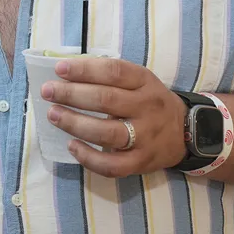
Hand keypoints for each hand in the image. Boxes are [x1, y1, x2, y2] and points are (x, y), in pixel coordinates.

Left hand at [40, 57, 186, 177]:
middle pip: (106, 100)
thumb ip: (110, 76)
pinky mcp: (141, 162)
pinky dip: (89, 157)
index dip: (85, 69)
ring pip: (107, 132)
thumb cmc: (150, 101)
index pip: (113, 71)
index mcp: (145, 82)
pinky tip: (71, 146)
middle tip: (47, 91)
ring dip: (75, 123)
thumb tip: (66, 72)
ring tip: (53, 115)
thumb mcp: (139, 80)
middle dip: (71, 94)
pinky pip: (113, 165)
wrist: (187, 133)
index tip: (59, 69)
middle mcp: (147, 108)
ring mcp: (146, 137)